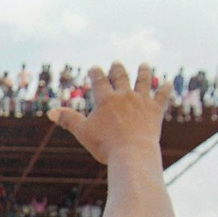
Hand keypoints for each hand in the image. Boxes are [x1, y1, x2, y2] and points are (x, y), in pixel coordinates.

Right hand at [47, 63, 171, 164]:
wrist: (132, 153)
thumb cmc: (105, 145)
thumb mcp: (83, 132)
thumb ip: (68, 119)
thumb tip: (50, 111)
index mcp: (105, 99)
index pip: (100, 81)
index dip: (96, 73)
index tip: (95, 68)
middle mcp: (124, 95)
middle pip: (121, 77)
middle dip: (118, 69)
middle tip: (116, 63)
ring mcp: (141, 101)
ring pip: (143, 81)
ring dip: (144, 72)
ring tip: (144, 65)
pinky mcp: (155, 110)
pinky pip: (162, 96)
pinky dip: (165, 89)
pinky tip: (168, 83)